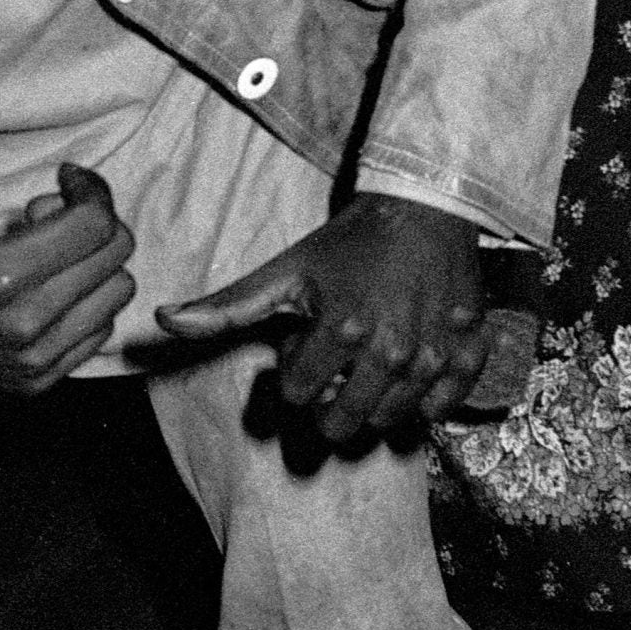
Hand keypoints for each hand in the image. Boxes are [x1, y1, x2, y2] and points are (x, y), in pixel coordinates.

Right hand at [0, 39, 135, 394]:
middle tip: (48, 211)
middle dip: (92, 221)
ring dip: (91, 264)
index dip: (90, 188)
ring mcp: (33, 362)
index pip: (96, 225)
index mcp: (0, 276)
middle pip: (115, 259)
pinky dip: (84, 303)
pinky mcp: (35, 383)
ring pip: (115, 297)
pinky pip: (98, 334)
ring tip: (44, 251)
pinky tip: (42, 287)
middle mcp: (25, 327)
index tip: (63, 177)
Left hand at [156, 190, 488, 444]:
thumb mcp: (284, 271)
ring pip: (391, 419)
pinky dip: (424, 403)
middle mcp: (391, 351)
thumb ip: (225, 306)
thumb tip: (162, 321)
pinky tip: (410, 376)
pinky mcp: (468, 354)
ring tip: (366, 367)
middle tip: (332, 374)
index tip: (303, 347)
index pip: (299, 395)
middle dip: (328, 405)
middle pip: (344, 420)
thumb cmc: (348, 242)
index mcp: (341, 331)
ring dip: (372, 405)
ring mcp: (434, 357)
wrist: (424, 208)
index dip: (293, 373)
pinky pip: (442, 407)